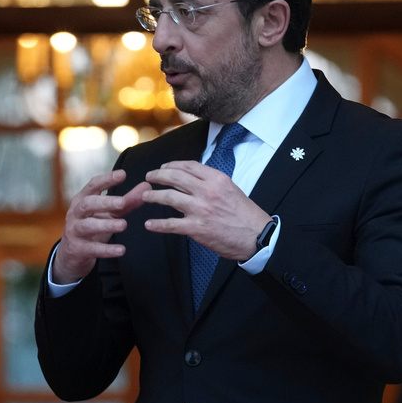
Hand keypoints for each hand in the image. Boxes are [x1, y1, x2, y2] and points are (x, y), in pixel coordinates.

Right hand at [52, 170, 150, 284]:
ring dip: (106, 225)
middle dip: (104, 202)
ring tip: (124, 225)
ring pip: (88, 226)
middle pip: (87, 204)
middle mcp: (75, 213)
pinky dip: (107, 250)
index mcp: (82, 199)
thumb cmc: (92, 226)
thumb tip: (147, 187)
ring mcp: (74, 231)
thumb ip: (127, 201)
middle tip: (122, 202)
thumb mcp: (108, 213)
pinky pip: (92, 249)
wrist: (72, 254)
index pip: (93, 185)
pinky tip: (121, 250)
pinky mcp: (77, 249)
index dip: (107, 179)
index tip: (123, 174)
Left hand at [143, 161, 271, 260]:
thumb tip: (191, 179)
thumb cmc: (245, 214)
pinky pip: (170, 224)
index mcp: (216, 179)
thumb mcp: (230, 189)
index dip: (171, 165)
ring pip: (168, 197)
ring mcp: (200, 209)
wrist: (256, 237)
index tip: (163, 167)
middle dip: (157, 175)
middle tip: (148, 177)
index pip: (188, 166)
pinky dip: (157, 224)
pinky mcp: (196, 228)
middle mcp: (207, 191)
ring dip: (153, 196)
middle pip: (174, 177)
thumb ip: (211, 183)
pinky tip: (149, 224)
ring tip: (144, 196)